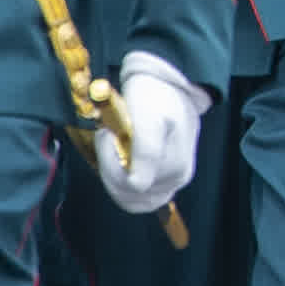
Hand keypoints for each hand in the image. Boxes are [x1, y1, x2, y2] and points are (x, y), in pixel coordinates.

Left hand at [101, 52, 207, 217]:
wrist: (170, 84)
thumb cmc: (156, 96)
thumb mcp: (150, 117)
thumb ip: (146, 150)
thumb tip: (136, 182)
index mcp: (174, 167)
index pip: (132, 186)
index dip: (111, 164)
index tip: (108, 134)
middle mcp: (176, 180)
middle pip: (130, 196)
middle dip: (109, 170)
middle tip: (108, 139)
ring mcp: (172, 182)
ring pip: (132, 201)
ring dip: (114, 179)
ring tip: (113, 151)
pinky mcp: (166, 180)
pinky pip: (138, 198)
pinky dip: (122, 186)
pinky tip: (119, 163)